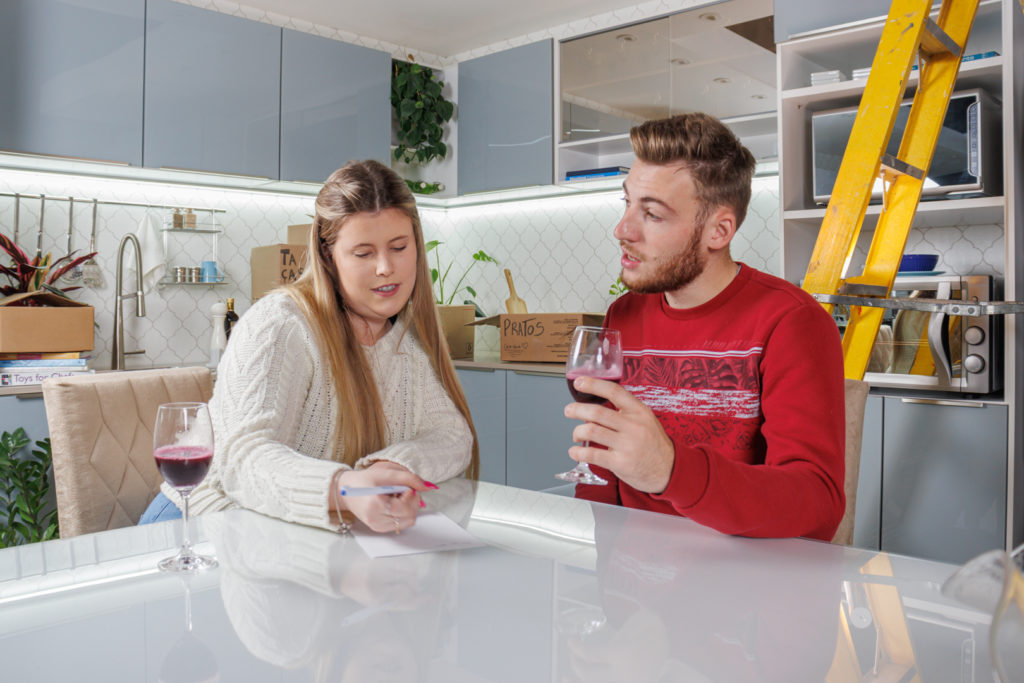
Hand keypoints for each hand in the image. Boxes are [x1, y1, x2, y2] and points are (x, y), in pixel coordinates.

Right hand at [334, 461, 428, 533]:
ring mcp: (377, 526)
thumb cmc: (364, 480)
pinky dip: (402, 514)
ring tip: (396, 498)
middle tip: (402, 491)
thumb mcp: (386, 472)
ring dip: (408, 509)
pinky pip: (401, 524)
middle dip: (412, 502)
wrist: (345, 490)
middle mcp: (375, 520)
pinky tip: (393, 505)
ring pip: (408, 522)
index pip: (405, 508)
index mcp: (375, 505)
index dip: (411, 496)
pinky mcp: (379, 529)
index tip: (406, 488)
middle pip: (410, 517)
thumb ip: (409, 478)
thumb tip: (428, 486)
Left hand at [564, 376, 674, 492]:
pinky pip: (592, 454)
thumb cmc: (653, 444)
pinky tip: (575, 451)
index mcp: (639, 411)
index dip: (594, 385)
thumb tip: (593, 411)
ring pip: (592, 431)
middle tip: (569, 410)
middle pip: (597, 412)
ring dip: (577, 431)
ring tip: (576, 434)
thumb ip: (624, 414)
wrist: (669, 470)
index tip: (579, 382)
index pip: (614, 392)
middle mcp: (633, 426)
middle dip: (577, 409)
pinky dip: (578, 451)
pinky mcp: (620, 463)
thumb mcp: (645, 421)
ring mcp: (627, 445)